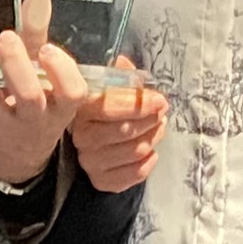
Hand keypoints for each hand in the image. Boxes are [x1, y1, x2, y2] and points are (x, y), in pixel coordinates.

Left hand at [0, 0, 88, 189]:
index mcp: (61, 110)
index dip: (61, 69)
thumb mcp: (44, 77)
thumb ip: (38, 36)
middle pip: (28, 95)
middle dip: (15, 61)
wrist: (14, 160)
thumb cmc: (34, 106)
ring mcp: (4, 130)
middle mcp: (36, 124)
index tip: (47, 49)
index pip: (72, 93)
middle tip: (7, 35)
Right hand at [69, 74, 166, 192]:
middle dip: (150, 120)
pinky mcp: (101, 181)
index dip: (139, 103)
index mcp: (82, 109)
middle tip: (160, 114)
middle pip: (125, 130)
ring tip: (157, 129)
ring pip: (134, 151)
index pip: (110, 106)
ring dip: (152, 138)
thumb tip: (124, 62)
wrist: (98, 145)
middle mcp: (82, 137)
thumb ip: (120, 77)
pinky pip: (134, 173)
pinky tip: (151, 153)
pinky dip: (148, 163)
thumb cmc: (108, 112)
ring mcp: (90, 161)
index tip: (159, 100)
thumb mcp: (112, 89)